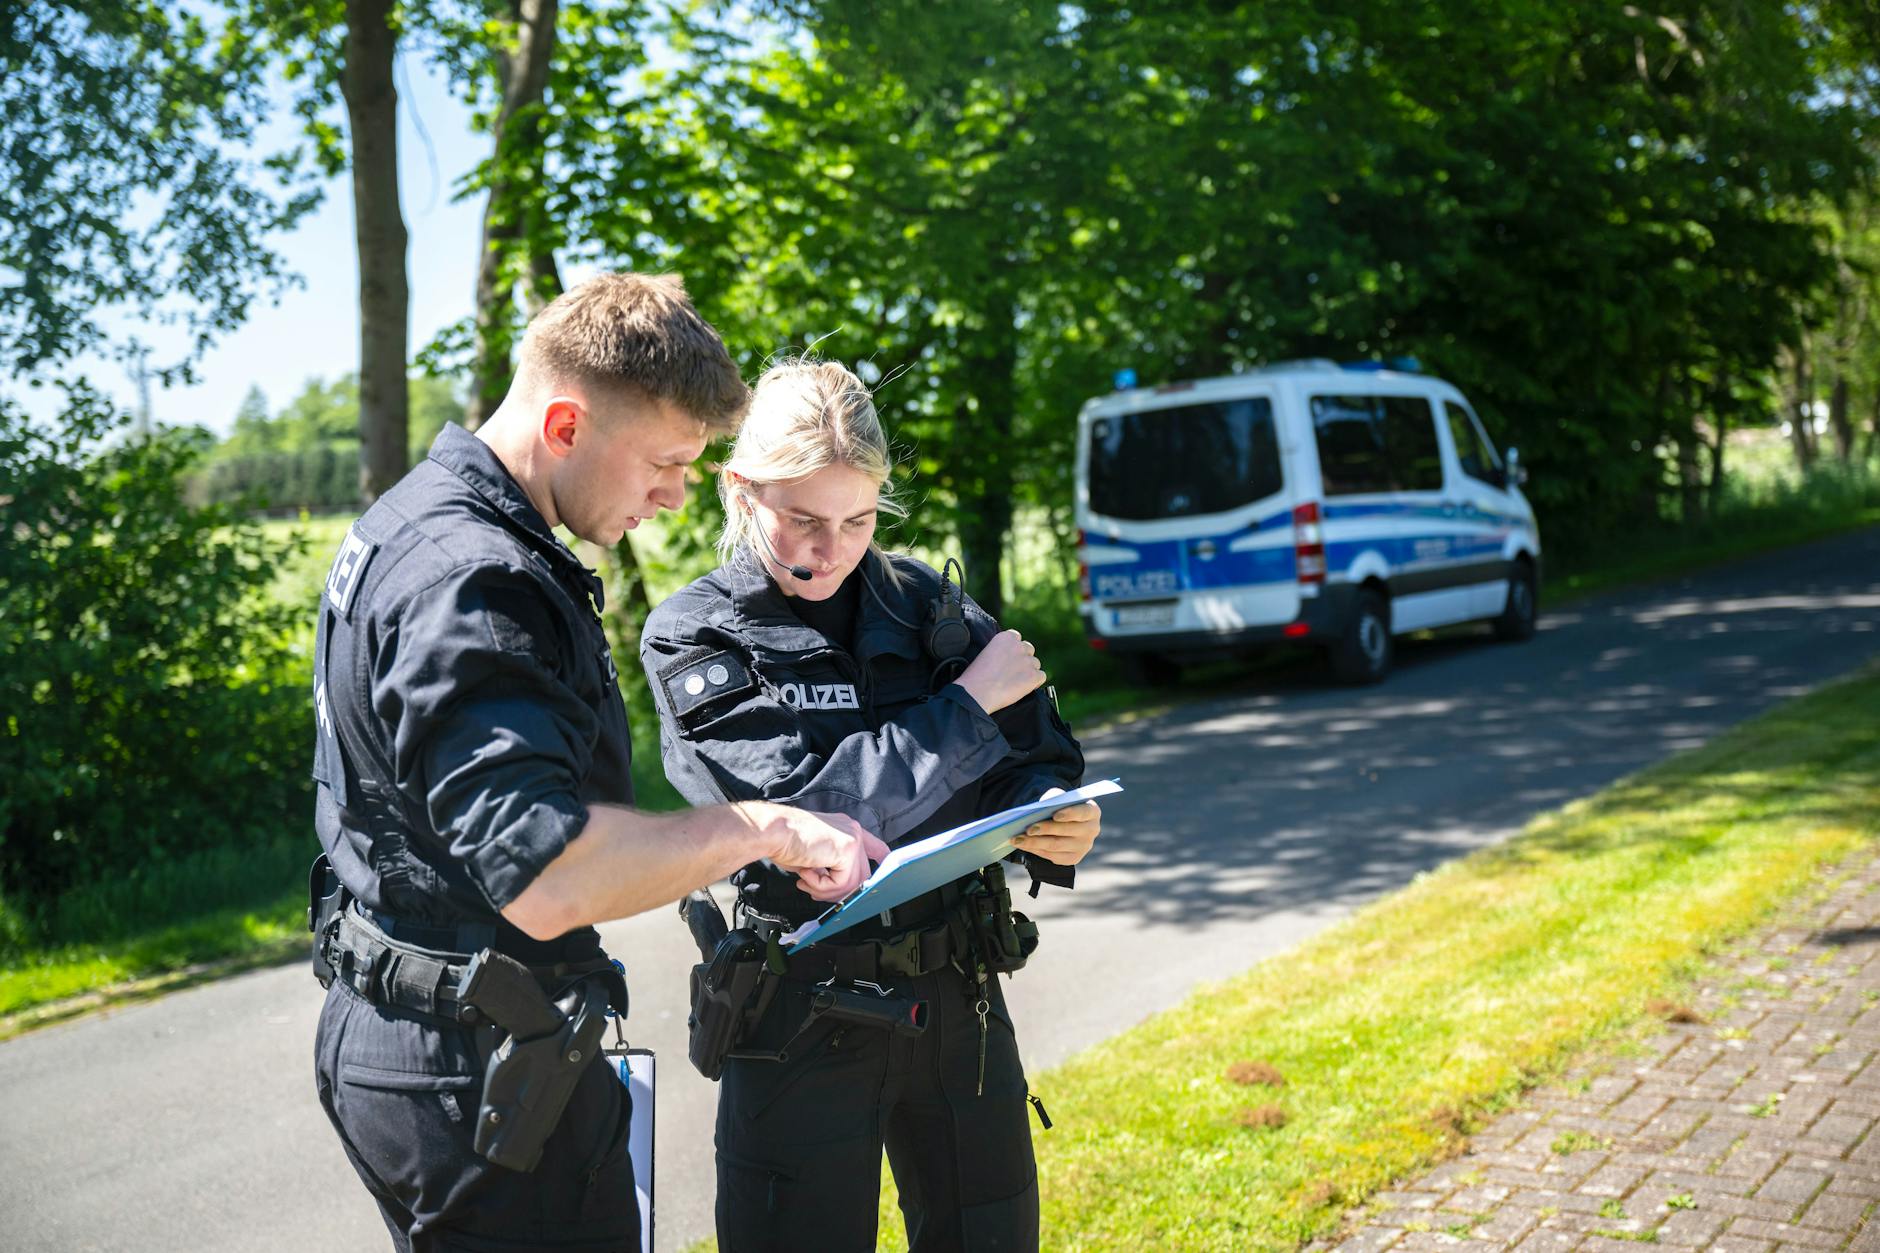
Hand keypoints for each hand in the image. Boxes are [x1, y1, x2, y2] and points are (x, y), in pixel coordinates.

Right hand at [757, 805, 889, 901]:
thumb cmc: (783, 841)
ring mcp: (852, 839)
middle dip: (837, 891)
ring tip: (805, 880)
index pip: (874, 846)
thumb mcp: (813, 857)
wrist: (772, 831)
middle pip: (862, 875)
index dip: (881, 859)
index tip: (885, 867)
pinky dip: (819, 886)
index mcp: (845, 829)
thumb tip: (835, 888)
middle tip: (813, 889)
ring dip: (825, 890)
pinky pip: (840, 884)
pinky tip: (806, 872)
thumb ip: (829, 868)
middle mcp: (852, 831)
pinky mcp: (847, 849)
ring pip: (851, 884)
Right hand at [955, 628, 1045, 714]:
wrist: (976, 692)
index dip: (1013, 650)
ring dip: (1029, 671)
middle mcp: (1019, 645)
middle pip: (1029, 649)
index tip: (1007, 660)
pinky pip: (1041, 677)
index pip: (1016, 638)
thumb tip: (1009, 657)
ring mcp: (1028, 661)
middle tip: (1011, 672)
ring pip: (1035, 664)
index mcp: (1005, 637)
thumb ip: (1000, 650)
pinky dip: (1034, 683)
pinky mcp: (1034, 676)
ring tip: (1014, 683)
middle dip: (1023, 659)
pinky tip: (1022, 688)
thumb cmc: (975, 677)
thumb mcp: (985, 653)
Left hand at [1012, 786, 1101, 866]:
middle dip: (1045, 829)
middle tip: (1028, 828)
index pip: (1083, 813)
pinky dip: (1035, 849)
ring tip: (1017, 838)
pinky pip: (1051, 855)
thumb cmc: (1061, 806)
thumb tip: (1041, 805)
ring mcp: (1083, 847)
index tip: (1055, 815)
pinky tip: (1022, 845)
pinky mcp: (1073, 858)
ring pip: (1055, 845)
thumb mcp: (1059, 798)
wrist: (1064, 821)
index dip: (1070, 814)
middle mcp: (1091, 830)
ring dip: (1034, 842)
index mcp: (1092, 812)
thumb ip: (1053, 799)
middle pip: (1066, 831)